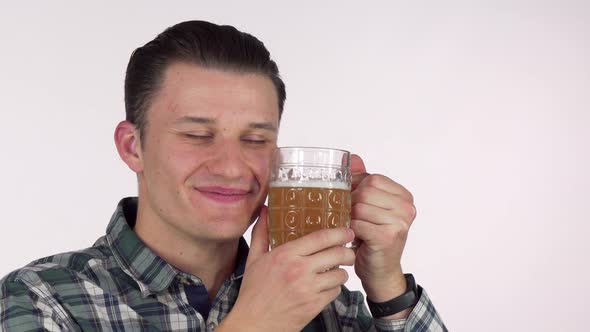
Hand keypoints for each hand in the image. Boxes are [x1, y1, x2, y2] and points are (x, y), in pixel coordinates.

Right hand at [218, 206, 355, 331]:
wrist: (254, 324)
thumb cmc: (253, 292)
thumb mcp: (254, 259)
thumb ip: (261, 233)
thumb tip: (265, 209)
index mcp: (285, 255)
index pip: (321, 238)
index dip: (339, 232)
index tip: (347, 230)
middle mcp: (299, 270)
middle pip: (337, 254)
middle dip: (348, 251)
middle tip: (349, 250)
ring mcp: (308, 289)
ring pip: (340, 274)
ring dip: (342, 271)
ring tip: (337, 269)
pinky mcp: (314, 306)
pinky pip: (336, 292)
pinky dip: (335, 288)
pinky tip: (327, 285)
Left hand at [350, 155, 416, 316]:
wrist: (380, 271)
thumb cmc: (373, 237)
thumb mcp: (369, 206)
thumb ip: (363, 180)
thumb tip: (353, 157)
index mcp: (404, 197)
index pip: (372, 179)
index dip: (357, 189)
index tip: (356, 203)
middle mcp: (407, 208)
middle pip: (365, 191)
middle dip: (352, 204)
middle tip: (355, 219)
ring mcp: (400, 222)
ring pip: (359, 207)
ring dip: (351, 219)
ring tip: (357, 229)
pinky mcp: (388, 237)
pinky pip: (358, 223)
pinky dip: (352, 231)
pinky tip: (357, 238)